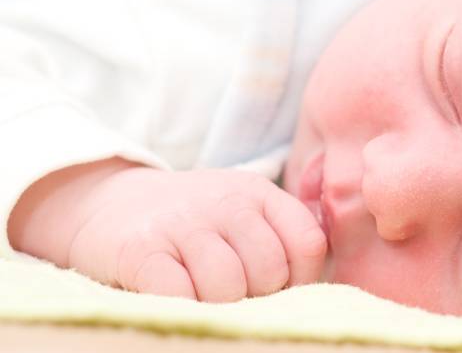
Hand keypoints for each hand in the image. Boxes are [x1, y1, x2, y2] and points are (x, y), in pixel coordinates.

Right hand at [64, 167, 326, 301]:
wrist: (107, 202)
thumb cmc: (190, 223)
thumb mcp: (240, 214)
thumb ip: (276, 240)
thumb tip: (313, 294)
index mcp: (259, 193)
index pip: (307, 242)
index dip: (301, 280)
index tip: (279, 292)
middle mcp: (226, 202)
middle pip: (269, 270)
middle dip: (257, 297)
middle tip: (234, 297)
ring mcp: (183, 222)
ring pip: (227, 287)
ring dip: (219, 307)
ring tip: (203, 298)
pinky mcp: (142, 249)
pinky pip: (179, 295)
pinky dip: (183, 309)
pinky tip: (176, 301)